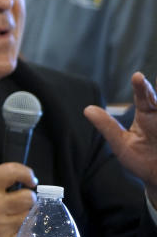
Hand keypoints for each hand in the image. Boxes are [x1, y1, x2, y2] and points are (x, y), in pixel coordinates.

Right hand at [0, 163, 36, 236]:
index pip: (11, 172)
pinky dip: (23, 232)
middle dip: (27, 199)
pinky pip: (27, 234)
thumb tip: (18, 183)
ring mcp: (1, 227)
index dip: (25, 173)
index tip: (30, 179)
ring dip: (26, 216)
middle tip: (21, 203)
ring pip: (31, 216)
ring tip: (14, 218)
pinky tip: (13, 231)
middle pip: (29, 198)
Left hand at [85, 72, 156, 204]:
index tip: (137, 76)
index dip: (141, 87)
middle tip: (143, 79)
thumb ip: (107, 126)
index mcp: (148, 116)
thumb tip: (87, 109)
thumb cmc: (141, 160)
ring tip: (156, 102)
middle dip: (153, 92)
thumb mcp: (121, 144)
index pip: (144, 98)